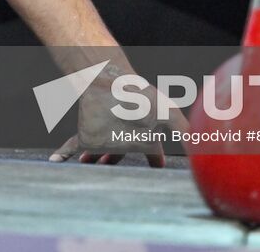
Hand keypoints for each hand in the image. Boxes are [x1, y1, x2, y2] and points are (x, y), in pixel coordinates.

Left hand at [49, 76, 187, 167]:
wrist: (111, 85)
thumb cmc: (139, 97)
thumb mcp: (168, 114)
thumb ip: (186, 130)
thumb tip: (204, 146)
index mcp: (143, 133)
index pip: (152, 151)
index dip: (155, 159)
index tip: (158, 166)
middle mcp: (123, 135)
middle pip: (120, 152)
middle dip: (116, 162)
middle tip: (114, 173)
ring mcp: (104, 135)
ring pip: (97, 152)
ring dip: (94, 161)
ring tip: (90, 167)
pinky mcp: (85, 135)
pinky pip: (72, 146)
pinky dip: (63, 153)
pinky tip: (55, 160)